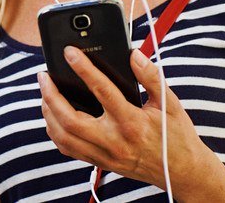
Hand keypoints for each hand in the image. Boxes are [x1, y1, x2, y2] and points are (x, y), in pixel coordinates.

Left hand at [37, 47, 219, 195]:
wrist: (181, 173)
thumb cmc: (176, 136)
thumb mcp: (170, 103)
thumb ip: (151, 77)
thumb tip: (133, 55)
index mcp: (132, 123)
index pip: (102, 91)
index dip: (84, 69)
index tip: (69, 52)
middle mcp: (114, 141)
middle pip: (70, 119)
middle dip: (50, 95)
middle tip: (43, 76)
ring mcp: (105, 155)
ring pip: (63, 137)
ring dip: (48, 114)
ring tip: (45, 93)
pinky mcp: (101, 163)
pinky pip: (68, 149)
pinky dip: (55, 132)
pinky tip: (53, 116)